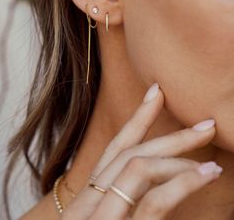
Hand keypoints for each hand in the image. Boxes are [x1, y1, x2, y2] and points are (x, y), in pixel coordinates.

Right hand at [60, 84, 221, 219]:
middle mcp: (90, 200)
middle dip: (166, 131)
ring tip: (209, 154)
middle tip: (203, 123)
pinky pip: (151, 200)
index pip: (115, 147)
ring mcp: (99, 215)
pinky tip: (204, 173)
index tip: (156, 92)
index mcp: (91, 196)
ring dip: (177, 155)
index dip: (137, 118)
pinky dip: (180, 182)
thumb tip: (157, 185)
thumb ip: (126, 202)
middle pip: (129, 152)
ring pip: (138, 167)